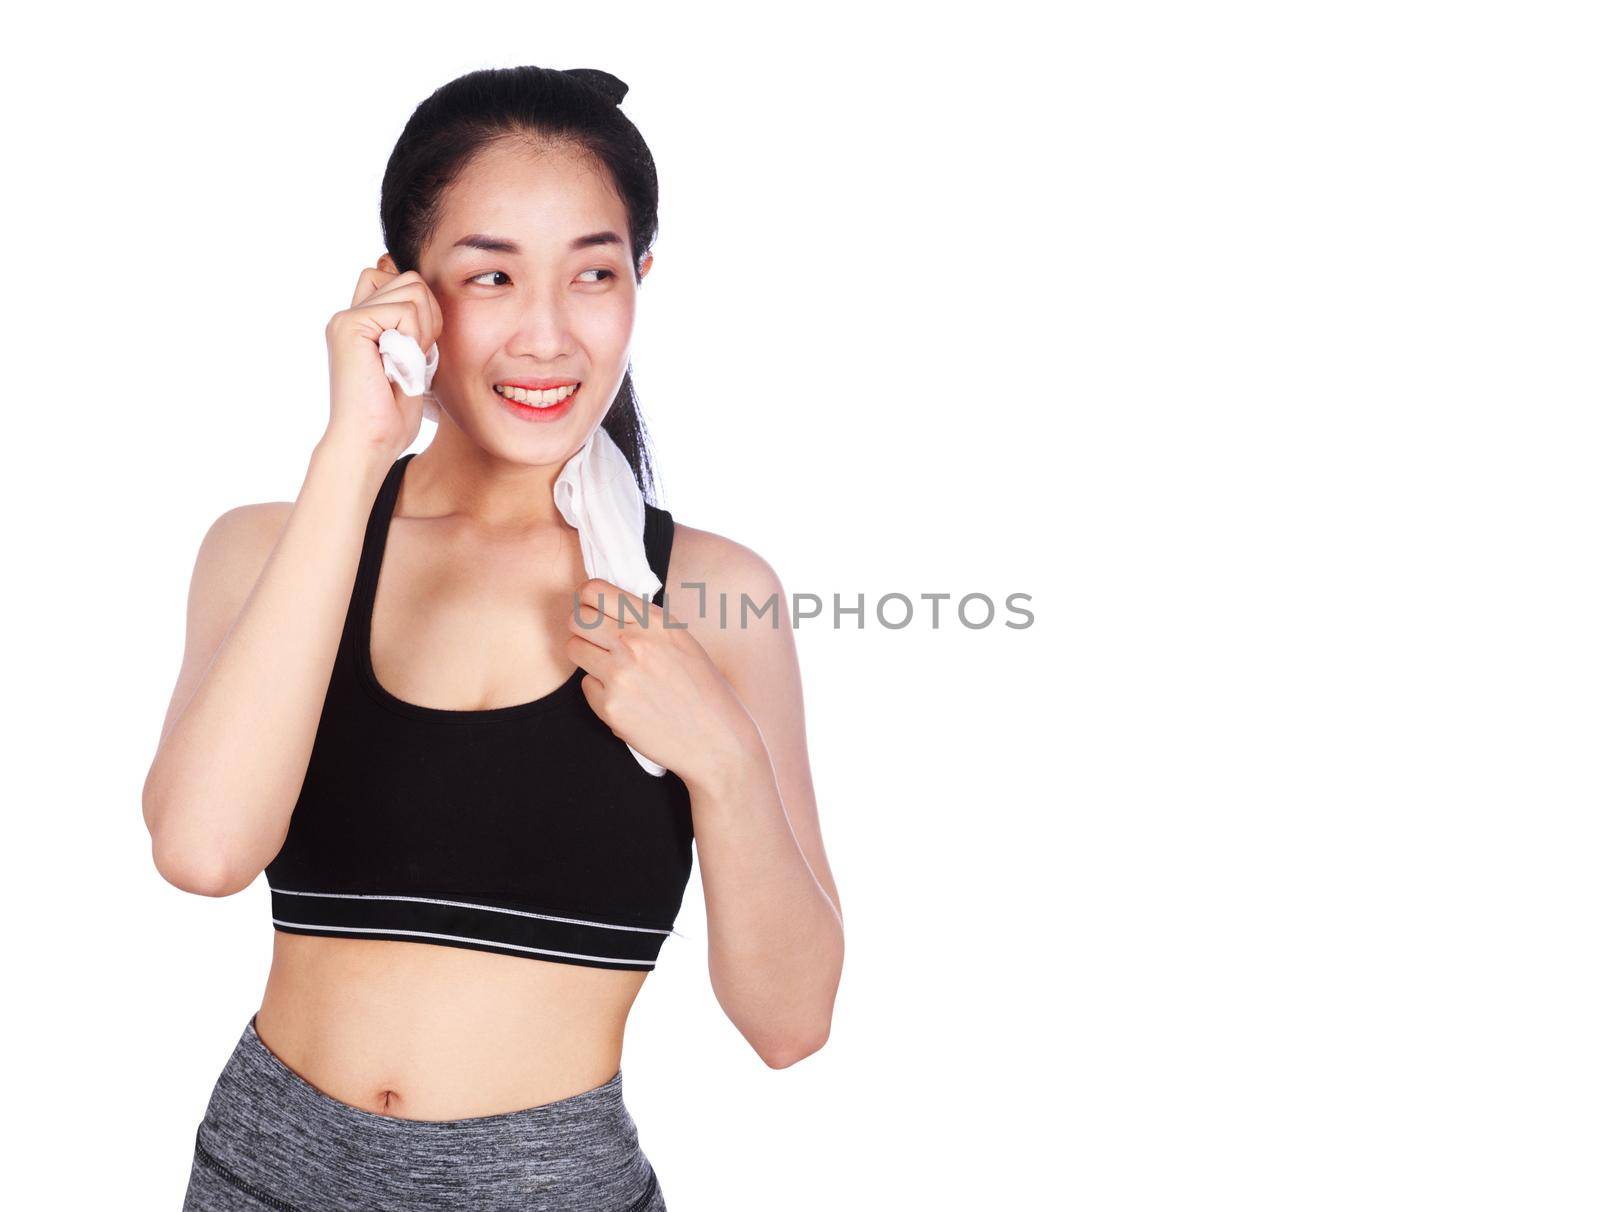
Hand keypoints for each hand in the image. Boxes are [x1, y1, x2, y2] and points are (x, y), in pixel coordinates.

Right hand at [323, 265, 443, 461]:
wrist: (369, 442)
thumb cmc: (391, 415)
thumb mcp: (411, 361)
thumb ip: (413, 328)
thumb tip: (428, 296)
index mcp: (362, 322)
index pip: (400, 279)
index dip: (423, 308)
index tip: (421, 347)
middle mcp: (350, 314)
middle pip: (410, 279)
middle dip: (429, 316)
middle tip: (416, 356)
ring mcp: (347, 318)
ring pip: (412, 288)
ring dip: (423, 328)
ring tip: (406, 361)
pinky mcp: (350, 325)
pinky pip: (405, 310)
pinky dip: (415, 339)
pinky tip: (399, 364)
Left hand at [566, 578, 757, 789]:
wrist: (717, 739)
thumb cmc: (704, 689)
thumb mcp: (681, 641)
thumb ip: (645, 622)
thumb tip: (606, 607)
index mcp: (655, 622)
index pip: (594, 591)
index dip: (586, 599)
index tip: (592, 609)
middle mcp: (634, 643)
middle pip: (576, 618)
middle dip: (581, 627)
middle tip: (595, 640)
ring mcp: (619, 675)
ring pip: (574, 649)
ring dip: (587, 656)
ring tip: (610, 669)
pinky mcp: (610, 706)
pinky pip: (587, 686)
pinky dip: (600, 691)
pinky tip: (626, 699)